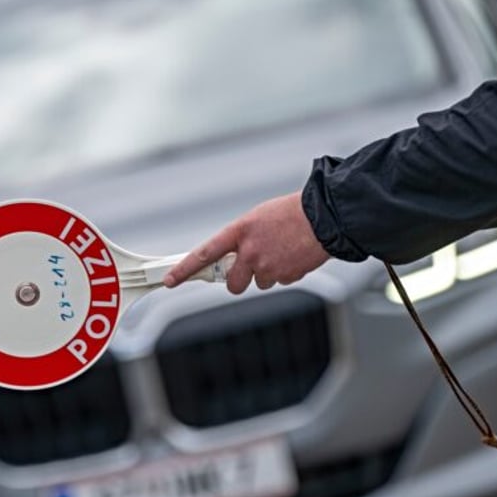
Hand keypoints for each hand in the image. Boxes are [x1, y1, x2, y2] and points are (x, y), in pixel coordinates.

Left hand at [163, 192, 330, 293]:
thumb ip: (242, 238)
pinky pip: (279, 281)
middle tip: (249, 268)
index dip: (184, 269)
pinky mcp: (285, 276)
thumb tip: (233, 255)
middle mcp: (250, 252)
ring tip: (281, 252)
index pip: (204, 254)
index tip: (171, 279)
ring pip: (259, 282)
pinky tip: (293, 255)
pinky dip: (285, 273)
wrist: (325, 217)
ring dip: (266, 273)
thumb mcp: (258, 218)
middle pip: (232, 283)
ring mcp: (267, 266)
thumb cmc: (292, 213)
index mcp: (239, 231)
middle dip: (238, 280)